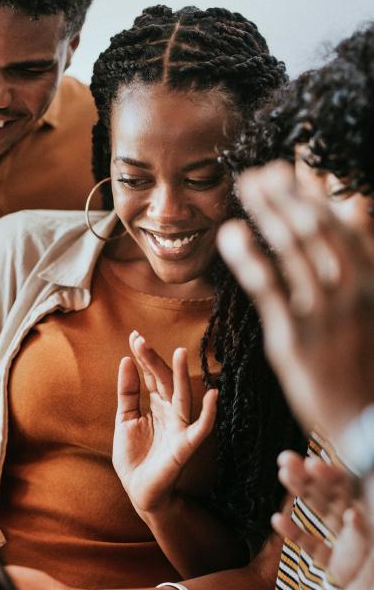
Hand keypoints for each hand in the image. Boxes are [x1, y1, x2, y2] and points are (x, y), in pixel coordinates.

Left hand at [113, 330, 216, 516]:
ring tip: (180, 353)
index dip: (143, 357)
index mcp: (156, 405)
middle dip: (154, 360)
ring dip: (182, 376)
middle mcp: (170, 412)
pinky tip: (212, 395)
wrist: (139, 492)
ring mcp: (179, 427)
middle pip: (163, 381)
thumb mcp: (124, 421)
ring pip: (183, 397)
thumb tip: (126, 361)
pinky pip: (201, 428)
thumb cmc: (135, 457)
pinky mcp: (185, 446)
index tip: (134, 336)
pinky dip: (209, 413)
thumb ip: (128, 393)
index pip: (150, 375)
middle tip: (141, 340)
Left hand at [217, 161, 373, 437]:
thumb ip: (361, 266)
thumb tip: (354, 216)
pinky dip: (247, 256)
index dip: (320, 190)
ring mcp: (324, 312)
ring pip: (293, 246)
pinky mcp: (294, 337)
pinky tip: (229, 233)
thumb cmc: (367, 367)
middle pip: (317, 225)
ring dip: (268, 209)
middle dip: (288, 191)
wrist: (365, 424)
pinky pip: (267, 286)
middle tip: (263, 169)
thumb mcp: (372, 312)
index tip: (300, 164)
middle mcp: (353, 290)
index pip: (346, 221)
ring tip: (247, 185)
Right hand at [272, 455, 373, 589]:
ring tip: (281, 473)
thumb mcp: (371, 547)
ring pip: (321, 514)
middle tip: (285, 458)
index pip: (350, 490)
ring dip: (300, 494)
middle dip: (308, 476)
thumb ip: (361, 533)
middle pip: (331, 495)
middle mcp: (361, 529)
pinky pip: (315, 547)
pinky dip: (295, 534)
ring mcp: (349, 547)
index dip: (330, 475)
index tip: (311, 462)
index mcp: (370, 520)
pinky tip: (277, 521)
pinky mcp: (338, 568)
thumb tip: (354, 514)